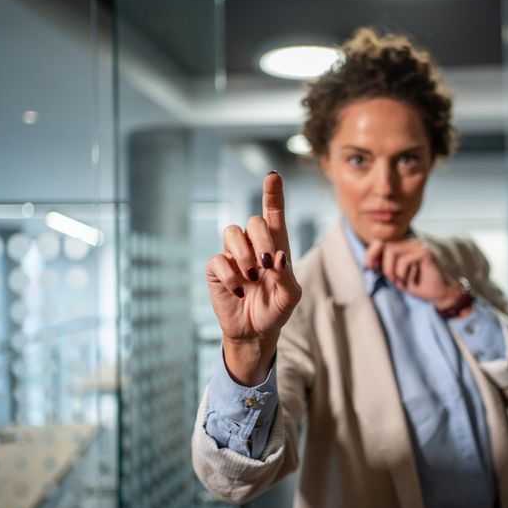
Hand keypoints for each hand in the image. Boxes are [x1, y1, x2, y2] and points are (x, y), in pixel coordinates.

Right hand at [205, 171, 301, 384]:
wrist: (255, 331)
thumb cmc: (276, 310)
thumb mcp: (290, 297)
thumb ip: (288, 276)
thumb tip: (279, 257)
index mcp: (276, 245)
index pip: (273, 213)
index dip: (272, 193)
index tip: (272, 176)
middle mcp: (254, 245)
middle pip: (254, 220)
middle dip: (262, 240)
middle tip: (267, 264)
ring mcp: (233, 255)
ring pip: (232, 233)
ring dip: (244, 255)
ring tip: (253, 277)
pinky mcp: (217, 269)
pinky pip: (218, 259)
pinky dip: (231, 276)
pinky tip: (239, 291)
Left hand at [364, 238, 463, 310]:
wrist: (437, 293)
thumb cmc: (415, 284)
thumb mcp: (394, 275)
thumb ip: (383, 266)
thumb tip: (368, 263)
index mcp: (401, 245)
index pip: (380, 241)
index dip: (371, 253)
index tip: (368, 268)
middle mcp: (409, 241)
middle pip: (385, 243)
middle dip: (381, 263)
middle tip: (385, 277)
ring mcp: (418, 245)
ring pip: (392, 251)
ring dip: (391, 270)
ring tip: (399, 280)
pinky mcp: (425, 252)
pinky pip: (405, 260)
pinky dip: (403, 273)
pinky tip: (410, 280)